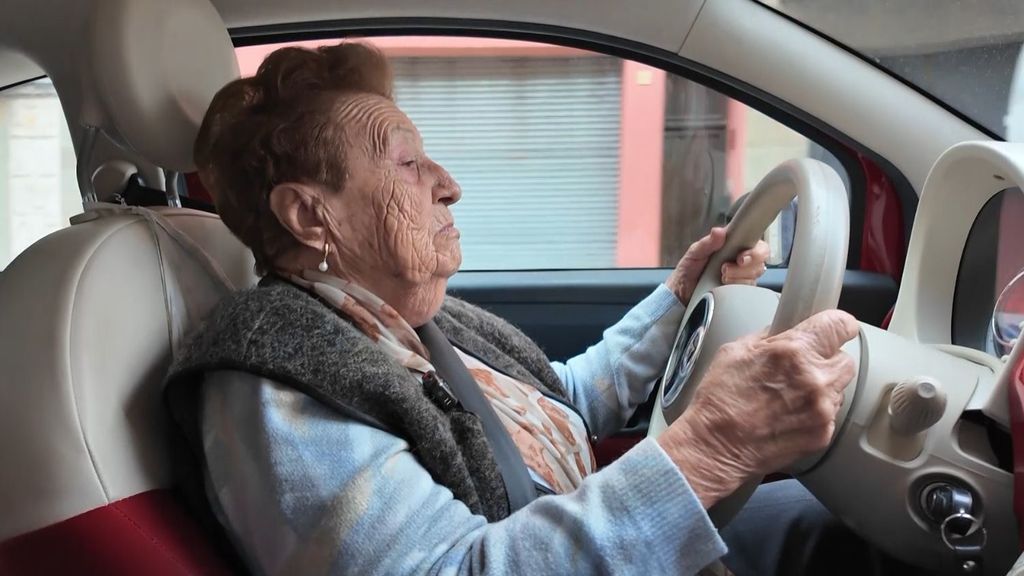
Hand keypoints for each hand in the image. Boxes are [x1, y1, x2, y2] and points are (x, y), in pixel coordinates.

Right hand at [657, 310, 858, 507]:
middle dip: (827, 360)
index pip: (839, 325)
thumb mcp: (735, 352)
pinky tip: (789, 415)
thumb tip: (784, 332)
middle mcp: (814, 379)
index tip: (835, 329)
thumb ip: (768, 338)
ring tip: (790, 396)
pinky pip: (831, 414)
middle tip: (803, 367)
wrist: (716, 446)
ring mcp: (822, 409)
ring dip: (823, 387)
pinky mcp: (822, 433)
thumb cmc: (720, 402)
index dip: (837, 325)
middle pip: (845, 359)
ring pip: (840, 388)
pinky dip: (816, 412)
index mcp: (793, 351)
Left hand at [667, 227, 770, 304]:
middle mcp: (742, 261)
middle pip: (760, 263)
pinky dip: (736, 290)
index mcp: (734, 247)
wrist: (680, 293)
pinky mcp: (739, 292)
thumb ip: (707, 243)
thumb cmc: (688, 270)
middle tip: (725, 269)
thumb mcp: (694, 253)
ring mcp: (742, 277)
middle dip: (744, 268)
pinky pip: (747, 292)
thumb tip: (719, 232)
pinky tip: (724, 287)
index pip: (757, 245)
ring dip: (737, 279)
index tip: (741, 258)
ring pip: (754, 278)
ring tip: (720, 278)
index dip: (755, 252)